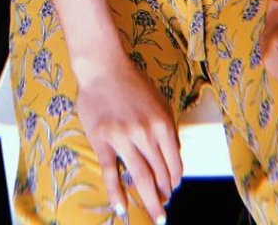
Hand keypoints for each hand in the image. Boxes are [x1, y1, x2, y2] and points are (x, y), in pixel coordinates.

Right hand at [74, 50, 182, 222]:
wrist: (103, 67)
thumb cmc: (132, 82)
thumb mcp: (159, 101)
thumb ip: (167, 128)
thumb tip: (174, 155)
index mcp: (162, 123)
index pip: (173, 163)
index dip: (174, 181)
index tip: (172, 190)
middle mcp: (146, 133)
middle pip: (159, 174)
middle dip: (164, 195)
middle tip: (163, 210)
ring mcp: (124, 138)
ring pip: (141, 177)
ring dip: (149, 199)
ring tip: (154, 215)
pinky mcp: (103, 141)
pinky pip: (111, 172)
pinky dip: (117, 194)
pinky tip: (121, 209)